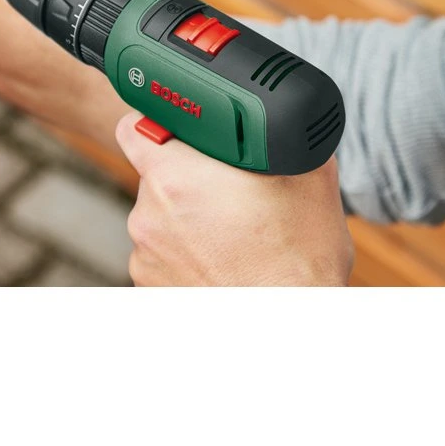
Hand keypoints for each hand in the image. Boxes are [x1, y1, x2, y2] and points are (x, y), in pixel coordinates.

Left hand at [115, 112, 353, 285]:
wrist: (292, 325)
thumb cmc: (298, 260)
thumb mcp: (309, 179)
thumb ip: (284, 137)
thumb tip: (284, 122)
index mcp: (175, 176)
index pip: (135, 126)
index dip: (159, 121)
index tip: (184, 130)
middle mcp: (148, 213)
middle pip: (155, 172)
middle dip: (187, 173)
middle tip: (229, 187)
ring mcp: (144, 254)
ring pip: (160, 214)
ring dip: (186, 215)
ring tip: (231, 231)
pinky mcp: (149, 285)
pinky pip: (162, 251)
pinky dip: (185, 251)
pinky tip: (221, 258)